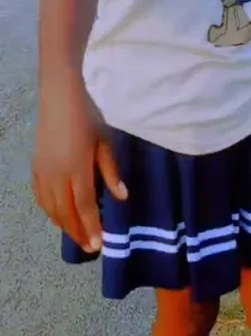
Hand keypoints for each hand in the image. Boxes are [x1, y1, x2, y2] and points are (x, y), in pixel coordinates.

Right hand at [32, 71, 127, 252]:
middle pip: (66, 212)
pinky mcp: (36, 166)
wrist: (60, 96)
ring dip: (63, 224)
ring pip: (51, 207)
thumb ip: (111, 171)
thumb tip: (122, 197)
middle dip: (77, 232)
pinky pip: (40, 197)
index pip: (85, 206)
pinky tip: (56, 215)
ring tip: (76, 235)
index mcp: (77, 169)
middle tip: (89, 247)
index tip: (98, 244)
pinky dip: (48, 210)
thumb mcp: (104, 142)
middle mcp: (57, 175)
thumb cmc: (87, 116)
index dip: (91, 226)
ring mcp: (44, 172)